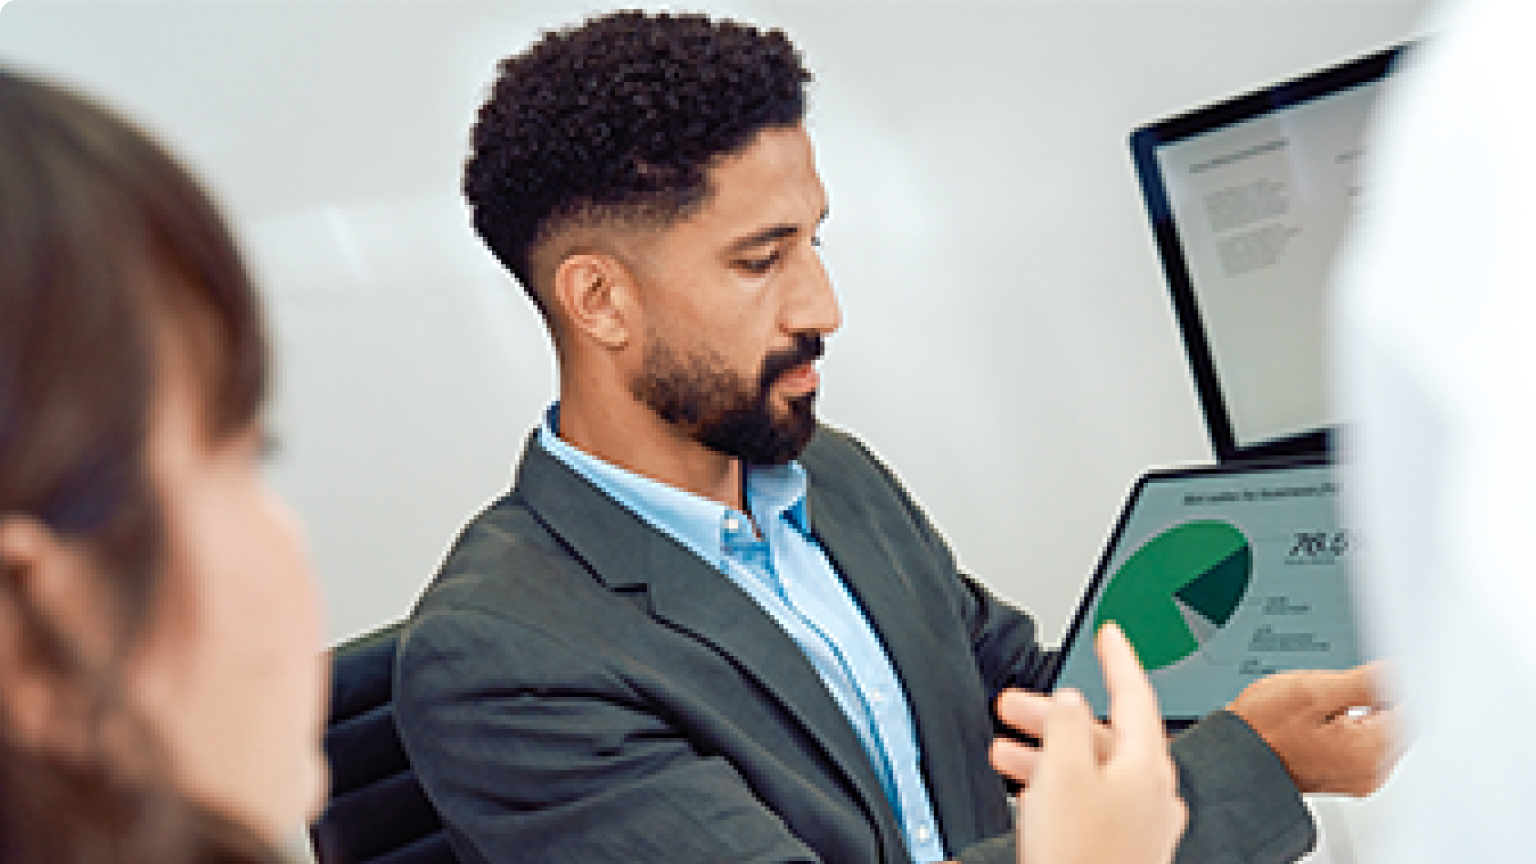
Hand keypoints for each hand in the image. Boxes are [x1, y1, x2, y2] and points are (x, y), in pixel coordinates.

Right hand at [991, 623, 1186, 863]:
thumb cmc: (1080, 857)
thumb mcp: (1062, 773)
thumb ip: (1065, 724)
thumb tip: (1069, 698)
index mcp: (1145, 763)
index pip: (1135, 692)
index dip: (1118, 657)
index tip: (1110, 633)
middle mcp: (1151, 791)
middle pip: (1102, 734)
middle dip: (1054, 716)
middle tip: (1014, 706)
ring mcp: (1140, 824)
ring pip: (1092, 770)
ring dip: (1047, 754)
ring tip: (1003, 751)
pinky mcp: (1123, 851)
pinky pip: (1089, 802)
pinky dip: (1057, 788)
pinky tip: (1029, 795)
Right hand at [1226, 662, 1397, 795]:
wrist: (1233, 759)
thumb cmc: (1262, 728)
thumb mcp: (1313, 690)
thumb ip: (1368, 681)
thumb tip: (1405, 671)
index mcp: (1371, 752)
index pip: (1416, 709)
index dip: (1403, 681)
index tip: (1381, 670)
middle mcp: (1373, 772)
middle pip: (1405, 722)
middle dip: (1386, 696)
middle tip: (1348, 684)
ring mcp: (1361, 778)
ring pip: (1387, 732)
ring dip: (1370, 710)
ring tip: (1331, 702)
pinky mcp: (1348, 776)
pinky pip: (1369, 745)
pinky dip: (1358, 725)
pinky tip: (1330, 717)